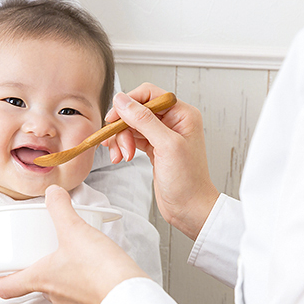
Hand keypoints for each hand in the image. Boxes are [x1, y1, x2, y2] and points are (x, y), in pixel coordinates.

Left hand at [0, 185, 148, 303]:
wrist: (130, 298)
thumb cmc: (100, 270)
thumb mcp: (76, 230)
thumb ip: (61, 209)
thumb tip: (52, 192)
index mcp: (41, 278)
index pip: (5, 287)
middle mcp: (53, 294)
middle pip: (33, 285)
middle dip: (29, 272)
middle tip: (29, 258)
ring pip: (57, 289)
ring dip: (57, 276)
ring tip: (66, 258)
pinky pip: (79, 294)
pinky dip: (79, 283)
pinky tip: (90, 271)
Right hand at [103, 83, 219, 239]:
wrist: (189, 209)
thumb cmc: (187, 181)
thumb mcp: (166, 146)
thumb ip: (143, 120)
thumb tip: (123, 100)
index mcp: (182, 114)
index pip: (149, 94)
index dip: (128, 104)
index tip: (114, 118)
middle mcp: (173, 121)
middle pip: (137, 110)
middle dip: (123, 127)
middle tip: (117, 143)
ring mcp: (163, 135)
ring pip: (132, 125)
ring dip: (121, 139)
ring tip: (122, 155)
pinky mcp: (154, 148)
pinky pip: (132, 139)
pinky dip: (124, 146)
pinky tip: (122, 156)